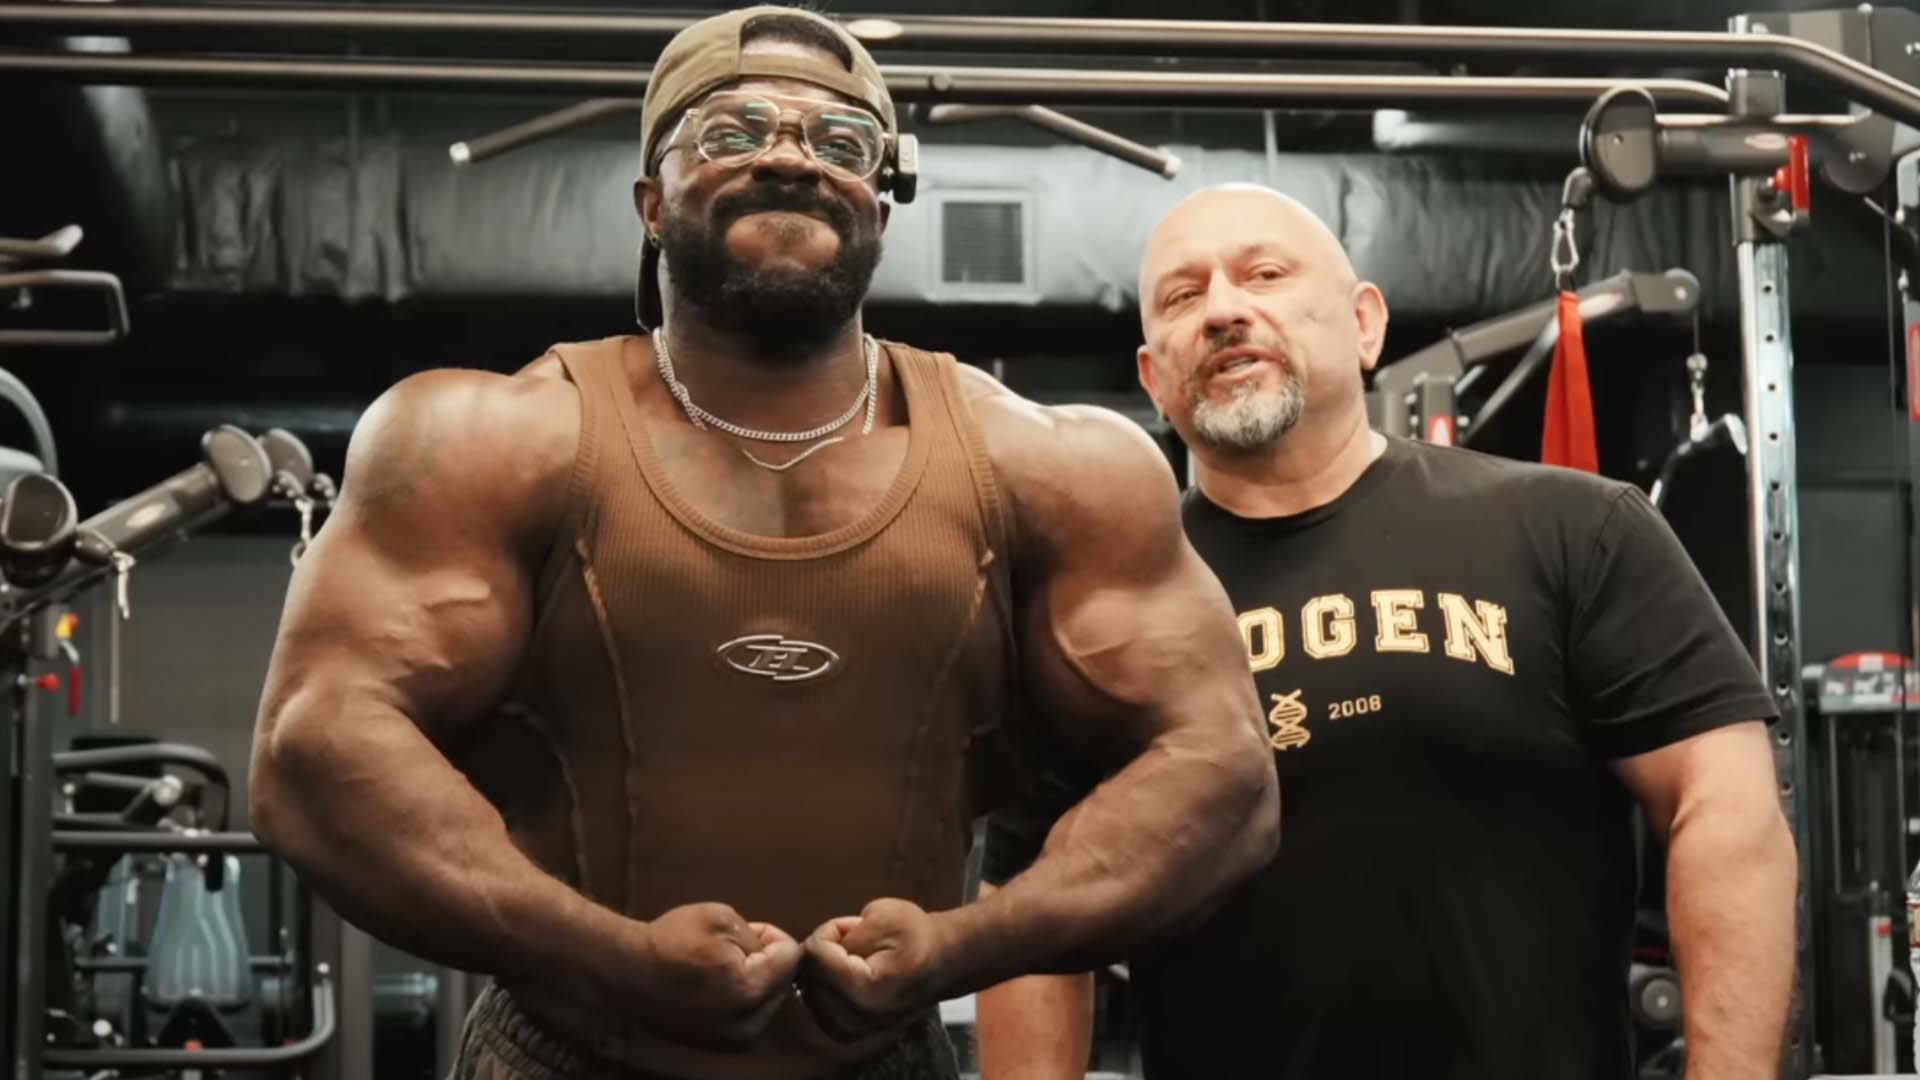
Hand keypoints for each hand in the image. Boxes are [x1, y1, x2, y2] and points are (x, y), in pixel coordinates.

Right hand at [630, 902, 800, 1049]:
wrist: (627, 973)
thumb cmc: (671, 940)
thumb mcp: (721, 917)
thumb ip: (759, 935)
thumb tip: (774, 953)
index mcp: (748, 990)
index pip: (792, 956)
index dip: (772, 936)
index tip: (746, 931)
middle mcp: (746, 1023)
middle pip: (784, 981)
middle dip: (766, 961)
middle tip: (730, 949)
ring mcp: (733, 1039)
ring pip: (769, 1000)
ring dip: (755, 981)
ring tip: (720, 968)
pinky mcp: (722, 1045)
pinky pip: (751, 1016)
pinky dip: (742, 999)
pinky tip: (715, 986)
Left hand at [799, 898, 951, 1040]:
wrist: (942, 962)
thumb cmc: (916, 935)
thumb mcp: (882, 916)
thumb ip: (842, 934)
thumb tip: (812, 953)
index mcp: (867, 992)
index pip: (816, 952)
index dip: (832, 930)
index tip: (858, 927)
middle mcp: (856, 1020)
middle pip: (808, 972)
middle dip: (827, 949)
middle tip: (858, 941)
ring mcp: (850, 1031)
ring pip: (807, 986)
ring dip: (825, 967)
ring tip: (858, 958)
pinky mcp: (845, 1033)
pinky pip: (814, 1000)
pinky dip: (826, 983)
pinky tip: (851, 974)